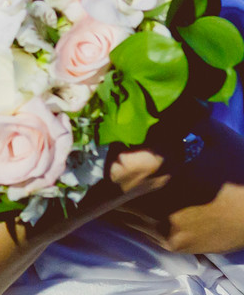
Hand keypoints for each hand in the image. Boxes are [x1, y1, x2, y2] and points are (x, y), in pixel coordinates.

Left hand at [112, 119, 243, 254]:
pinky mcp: (173, 245)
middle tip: (108, 155)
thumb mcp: (216, 136)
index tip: (114, 137)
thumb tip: (157, 93)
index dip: (113, 151)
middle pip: (113, 192)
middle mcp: (165, 211)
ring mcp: (167, 231)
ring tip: (118, 174)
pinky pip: (136, 226)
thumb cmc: (243, 171)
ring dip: (115, 193)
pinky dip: (130, 210)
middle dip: (108, 173)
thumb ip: (184, 116)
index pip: (122, 168)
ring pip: (120, 212)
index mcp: (175, 181)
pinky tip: (134, 194)